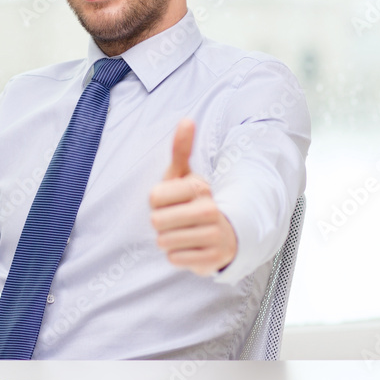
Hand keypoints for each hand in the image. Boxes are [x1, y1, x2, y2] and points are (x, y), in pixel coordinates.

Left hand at [149, 119, 237, 275]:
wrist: (224, 232)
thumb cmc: (194, 201)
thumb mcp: (184, 175)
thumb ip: (181, 149)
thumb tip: (187, 119)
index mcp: (199, 188)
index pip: (154, 197)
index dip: (155, 202)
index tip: (168, 201)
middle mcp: (210, 211)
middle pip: (157, 221)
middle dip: (160, 223)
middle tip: (174, 219)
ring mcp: (213, 236)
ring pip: (164, 242)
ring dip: (168, 240)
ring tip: (182, 233)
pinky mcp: (212, 260)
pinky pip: (175, 259)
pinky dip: (177, 256)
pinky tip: (190, 247)